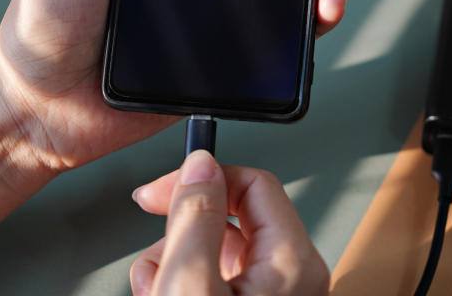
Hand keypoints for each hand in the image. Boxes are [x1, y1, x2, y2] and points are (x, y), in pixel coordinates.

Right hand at [130, 151, 328, 295]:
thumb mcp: (190, 285)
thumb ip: (195, 220)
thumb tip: (200, 167)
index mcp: (293, 262)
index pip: (253, 181)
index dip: (201, 180)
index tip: (160, 192)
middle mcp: (292, 277)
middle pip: (228, 216)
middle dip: (181, 234)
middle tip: (159, 261)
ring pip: (214, 249)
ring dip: (174, 263)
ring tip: (157, 291)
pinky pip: (214, 277)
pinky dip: (182, 283)